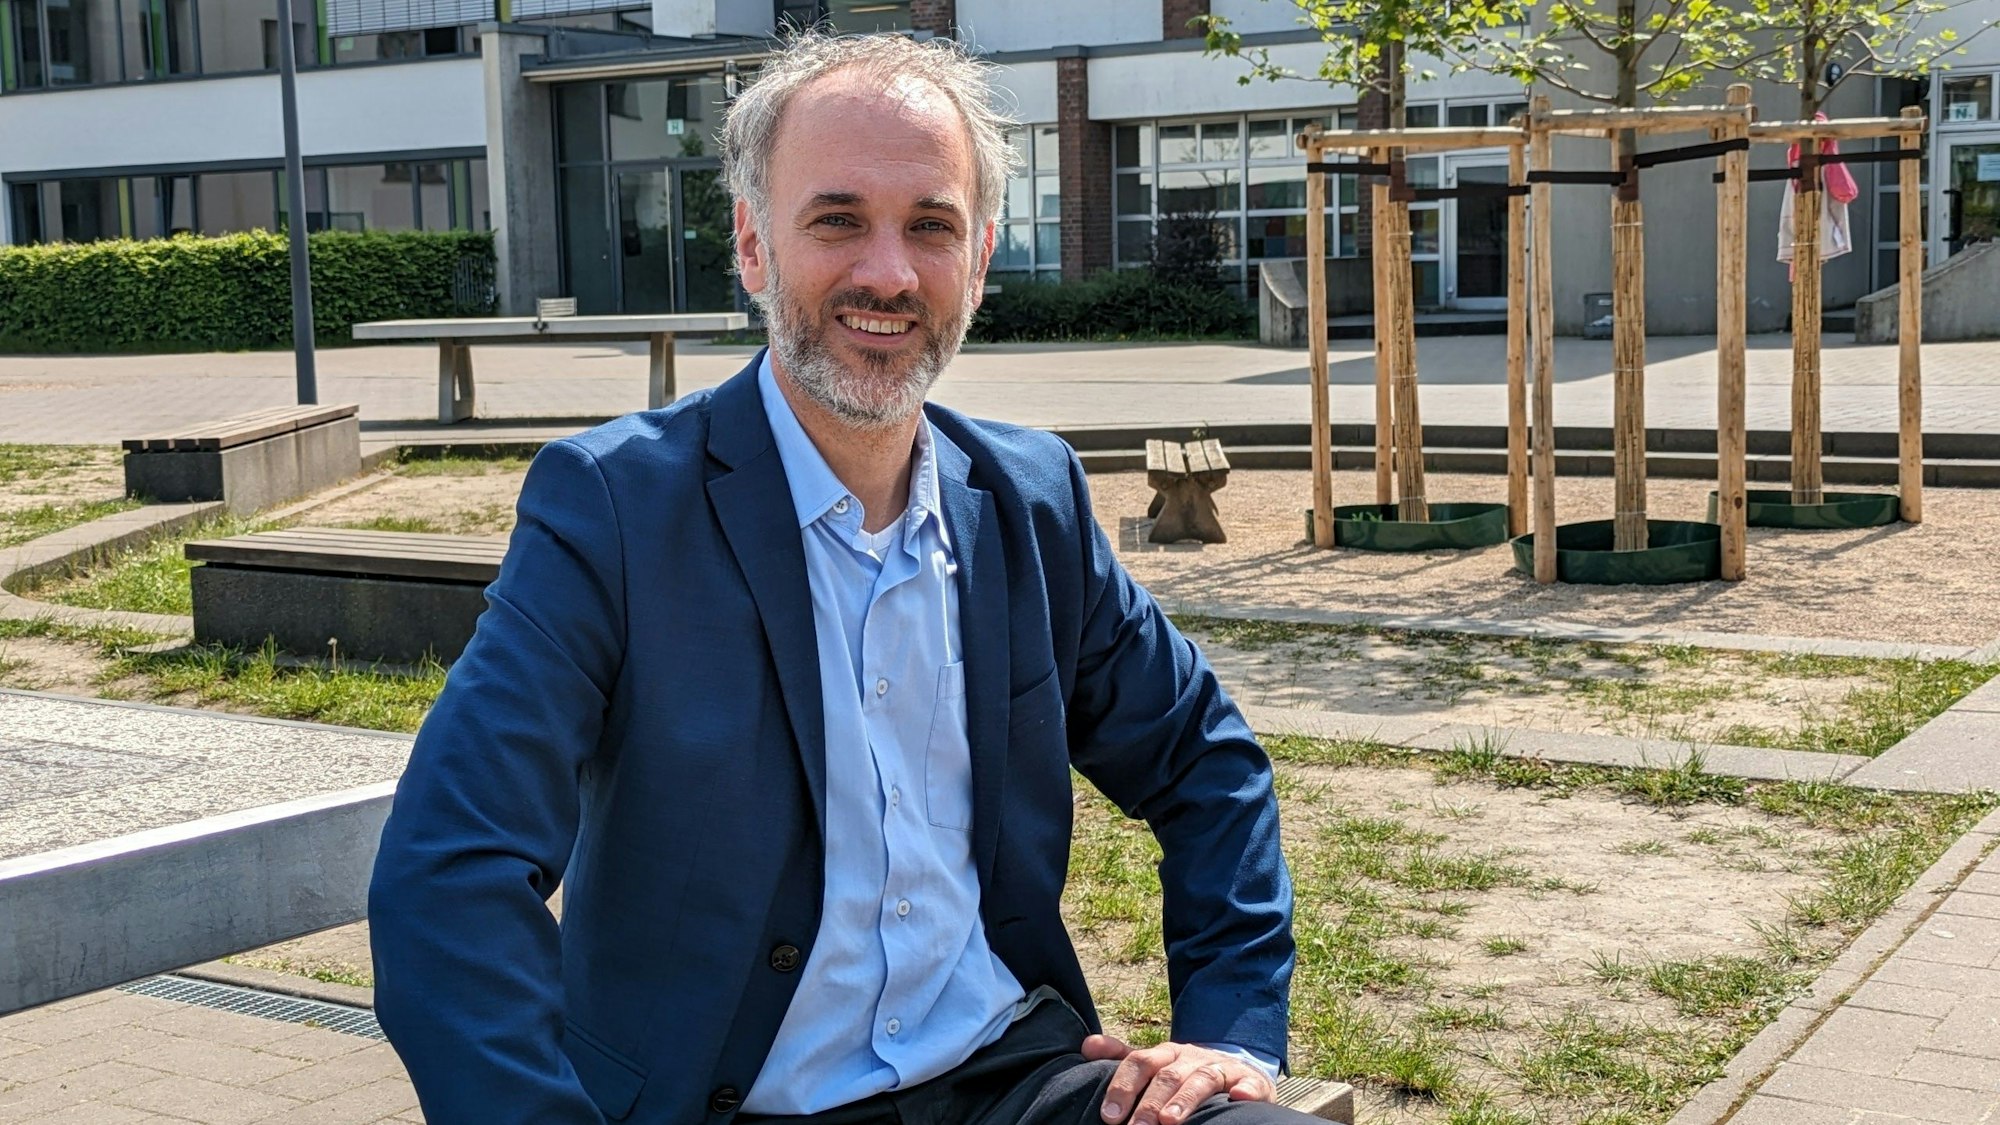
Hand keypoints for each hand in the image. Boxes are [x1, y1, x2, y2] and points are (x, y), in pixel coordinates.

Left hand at [1083, 1035, 1275, 1124]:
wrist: (1235, 1067)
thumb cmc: (1185, 1072)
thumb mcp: (1154, 1063)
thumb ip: (1121, 1056)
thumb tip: (1086, 1045)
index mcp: (1165, 1054)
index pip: (1139, 1062)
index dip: (1123, 1087)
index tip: (1109, 1116)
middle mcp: (1191, 1058)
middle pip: (1167, 1075)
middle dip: (1149, 1102)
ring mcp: (1221, 1068)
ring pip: (1202, 1079)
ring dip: (1185, 1100)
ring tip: (1169, 1122)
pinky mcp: (1249, 1081)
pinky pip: (1249, 1084)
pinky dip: (1245, 1090)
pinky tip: (1238, 1097)